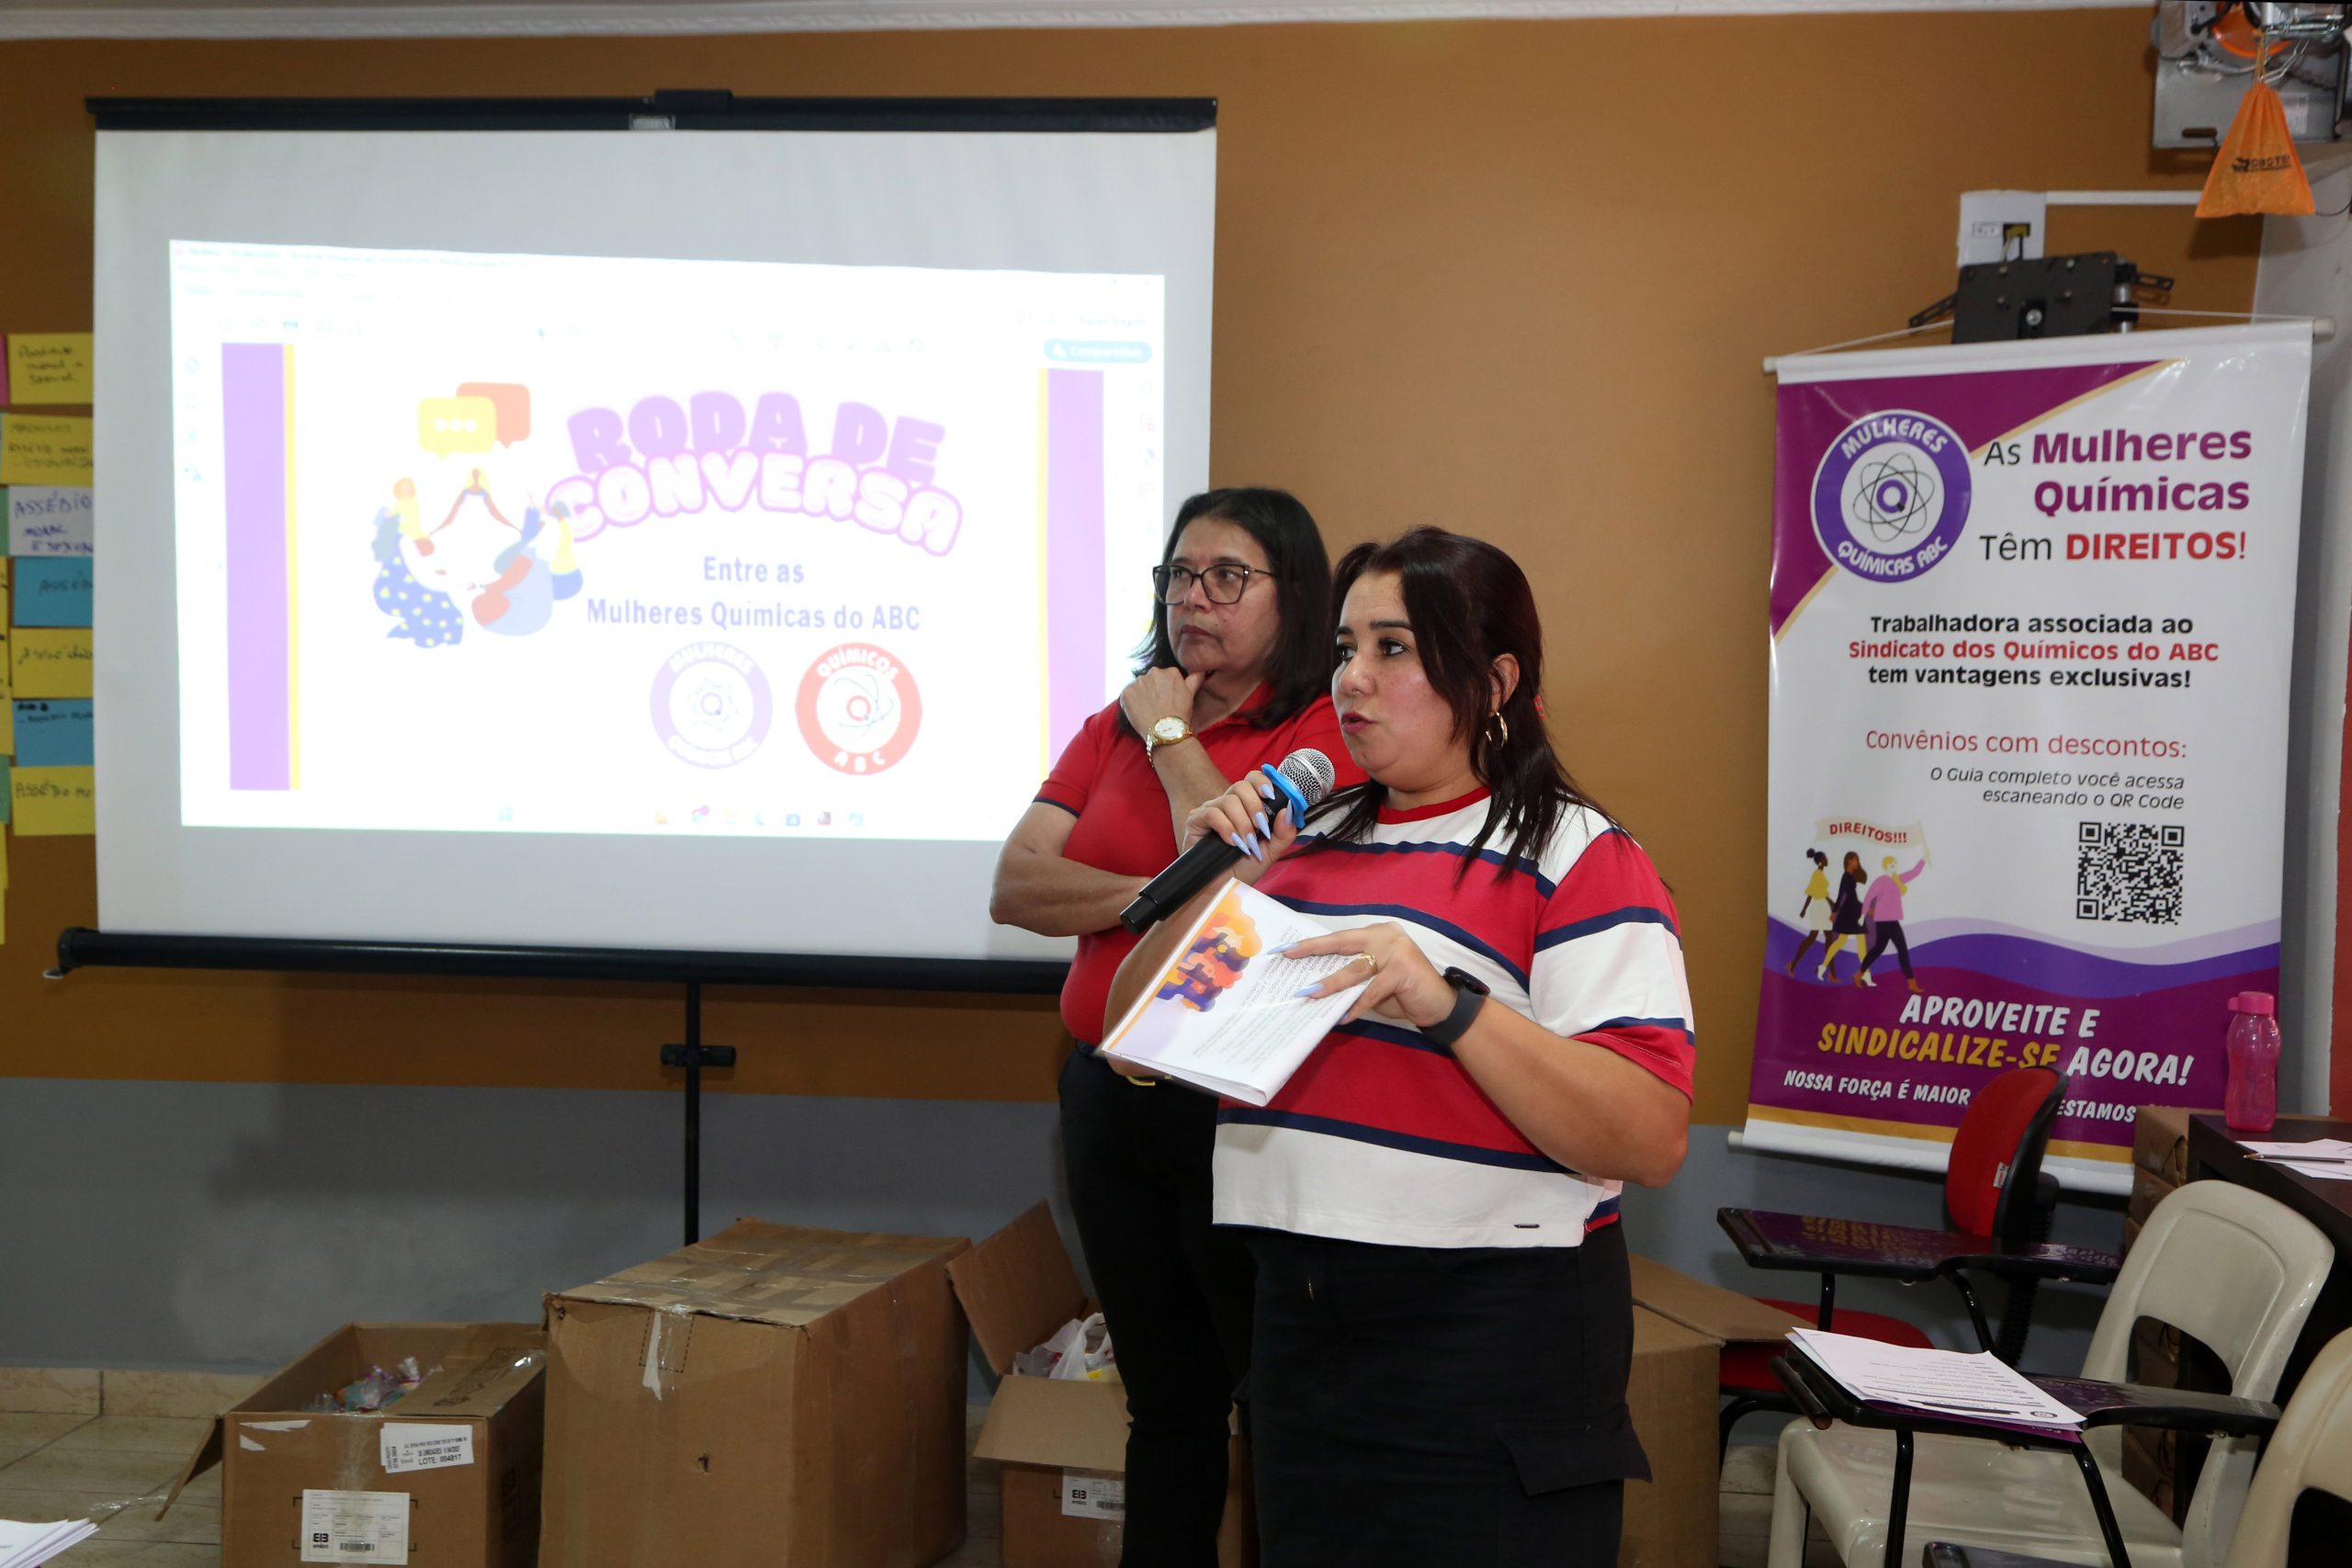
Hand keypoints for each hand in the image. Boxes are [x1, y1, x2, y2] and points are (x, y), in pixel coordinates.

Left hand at [1121, 666, 1204, 741]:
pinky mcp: (1126, 692)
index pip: (1163, 677)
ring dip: (1140, 696)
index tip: (1165, 700)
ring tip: (1147, 711)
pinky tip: (1138, 713)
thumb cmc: (1180, 714)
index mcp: (1170, 671)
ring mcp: (1139, 681)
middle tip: (1156, 706)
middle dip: (1151, 691)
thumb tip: (1201, 670)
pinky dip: (1130, 703)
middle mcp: (1154, 672)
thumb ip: (1195, 679)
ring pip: (1138, 687)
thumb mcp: (1191, 694)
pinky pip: (1127, 696)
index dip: (1163, 690)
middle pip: (1150, 680)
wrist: (1166, 731)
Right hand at [1181, 772, 1301, 879]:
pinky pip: (1212, 814)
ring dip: (1243, 823)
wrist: (1222, 890)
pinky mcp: (1196, 821)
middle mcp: (1228, 805)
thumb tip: (1289, 810)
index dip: (1263, 782)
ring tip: (1246, 844)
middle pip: (1241, 786)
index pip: (1253, 781)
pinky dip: (1226, 828)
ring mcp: (1211, 811)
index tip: (1272, 795)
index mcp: (1246, 807)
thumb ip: (1283, 833)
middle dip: (1255, 806)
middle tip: (1261, 828)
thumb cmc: (1243, 870)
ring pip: (1229, 800)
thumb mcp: (1270, 852)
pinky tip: (1231, 842)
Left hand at [1278, 922, 1453, 1027]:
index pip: (1339, 937)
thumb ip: (1352, 976)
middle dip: (1313, 949)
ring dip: (1331, 983)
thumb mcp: (1374, 981)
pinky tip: (1343, 1017)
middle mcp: (1386, 935)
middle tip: (1288, 955)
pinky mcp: (1403, 970)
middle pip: (1342, 942)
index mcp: (1377, 933)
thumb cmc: (1404, 992)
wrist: (1440, 1006)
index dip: (1313, 943)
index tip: (1286, 947)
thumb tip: (1316, 984)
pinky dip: (1356, 1006)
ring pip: (1355, 968)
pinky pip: (1371, 991)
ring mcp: (1396, 950)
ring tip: (1309, 993)